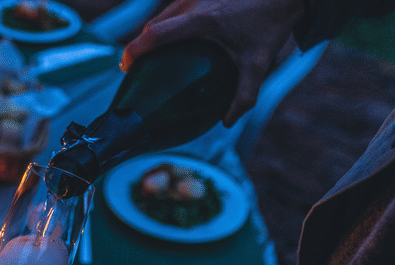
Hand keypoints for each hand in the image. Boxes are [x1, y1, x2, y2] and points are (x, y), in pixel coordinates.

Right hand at [121, 0, 304, 125]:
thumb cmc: (271, 25)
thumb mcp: (259, 64)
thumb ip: (244, 96)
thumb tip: (227, 122)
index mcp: (201, 21)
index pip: (156, 35)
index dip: (134, 50)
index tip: (124, 66)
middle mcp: (193, 3)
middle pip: (154, 24)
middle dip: (139, 45)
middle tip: (133, 66)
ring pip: (163, 14)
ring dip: (153, 33)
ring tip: (149, 54)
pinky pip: (175, 8)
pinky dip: (167, 23)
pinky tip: (172, 38)